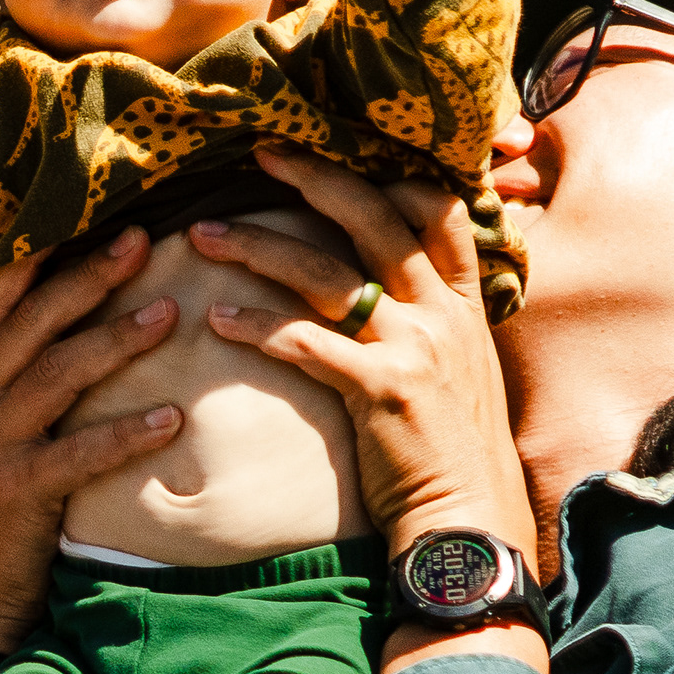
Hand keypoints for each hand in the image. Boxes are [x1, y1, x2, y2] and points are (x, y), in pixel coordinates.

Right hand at [0, 232, 189, 651]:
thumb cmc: (8, 509)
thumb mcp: (3, 432)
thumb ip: (29, 377)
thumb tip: (84, 316)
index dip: (45, 250)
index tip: (98, 212)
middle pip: (34, 321)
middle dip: (90, 276)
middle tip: (145, 238)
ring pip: (56, 374)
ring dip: (116, 340)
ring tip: (173, 312)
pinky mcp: (17, 492)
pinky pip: (78, 453)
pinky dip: (125, 434)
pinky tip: (172, 419)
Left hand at [192, 147, 533, 551]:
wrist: (470, 519)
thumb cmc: (455, 452)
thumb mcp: (463, 372)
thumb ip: (435, 323)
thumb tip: (390, 292)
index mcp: (464, 304)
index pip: (438, 211)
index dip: (388, 175)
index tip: (336, 157)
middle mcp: (443, 313)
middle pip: (374, 218)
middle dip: (314, 178)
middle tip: (261, 154)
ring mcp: (415, 347)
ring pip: (327, 274)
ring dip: (258, 248)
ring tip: (204, 237)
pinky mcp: (382, 389)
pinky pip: (307, 342)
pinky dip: (258, 326)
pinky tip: (217, 319)